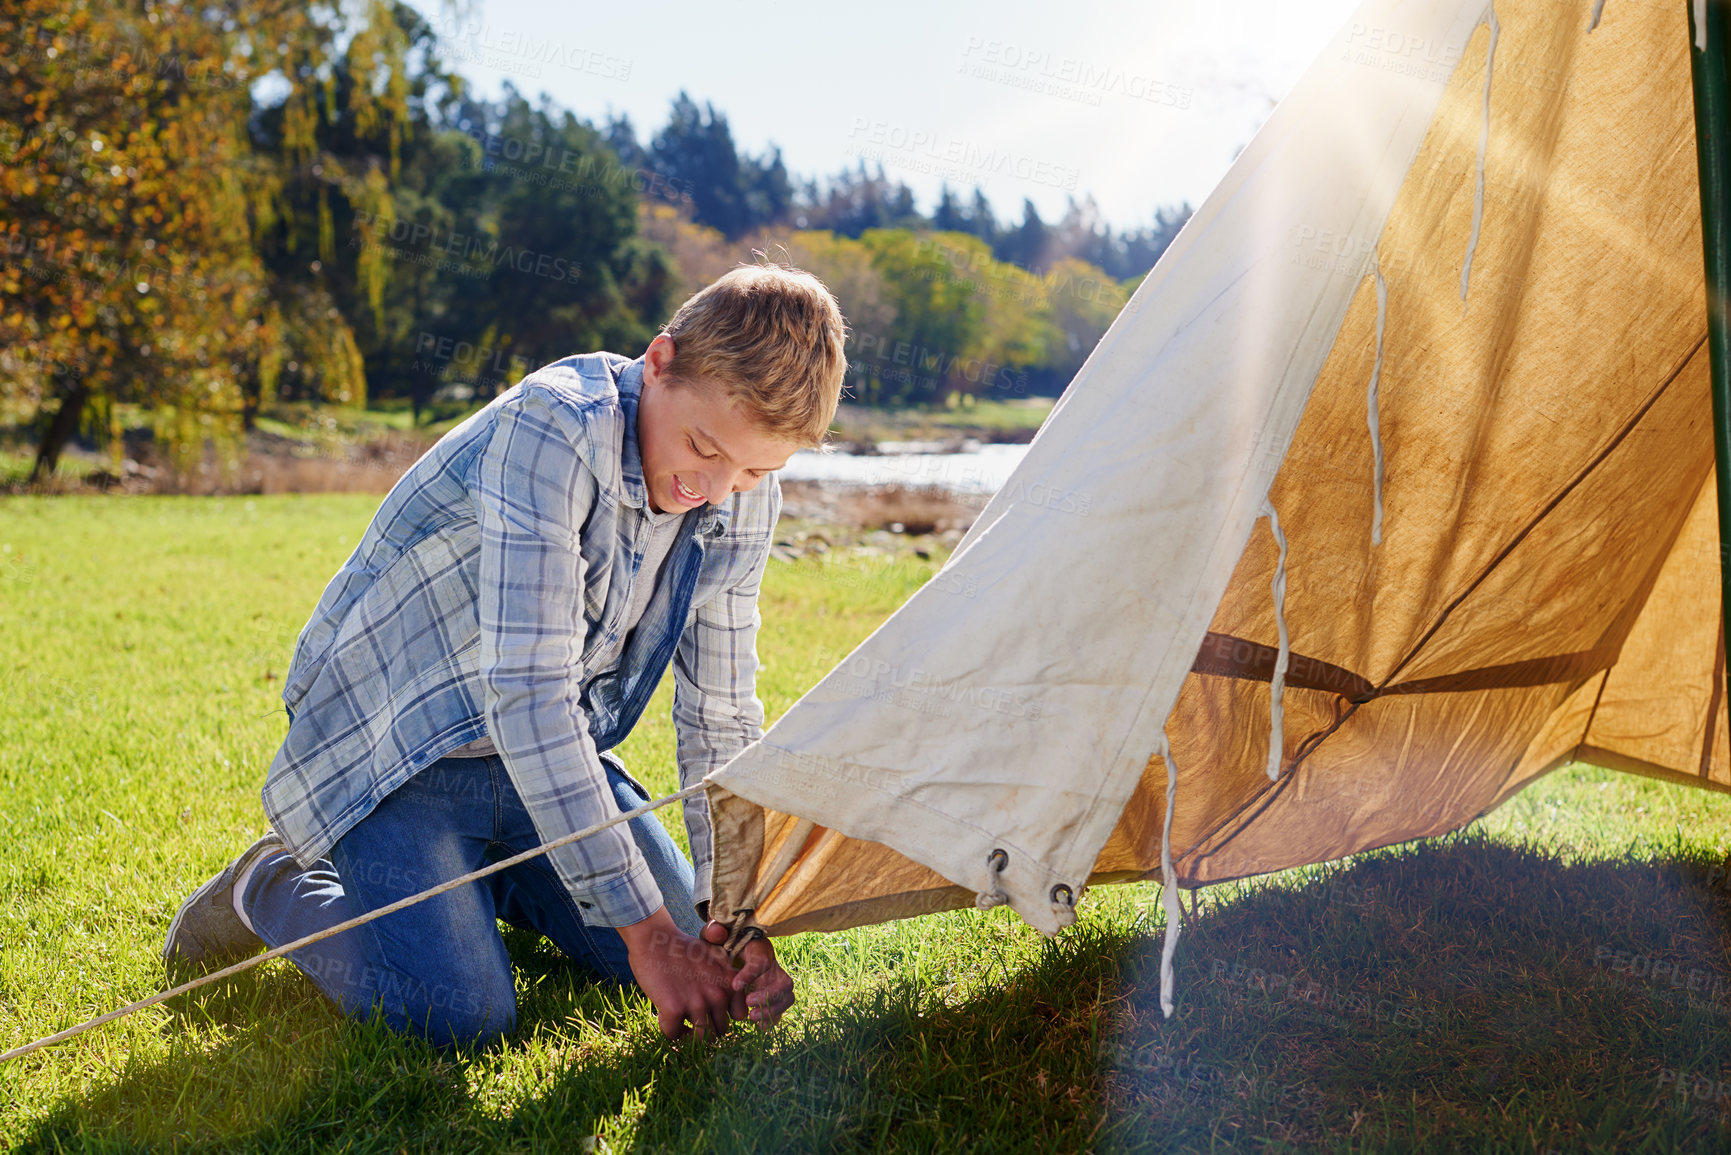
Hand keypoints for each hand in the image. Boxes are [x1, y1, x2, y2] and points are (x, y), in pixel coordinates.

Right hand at [618, 907, 738, 1039]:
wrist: (655, 940)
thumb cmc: (684, 950)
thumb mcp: (716, 958)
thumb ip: (728, 979)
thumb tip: (735, 1009)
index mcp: (731, 982)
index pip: (740, 1016)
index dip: (726, 1014)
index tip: (712, 1009)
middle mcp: (718, 994)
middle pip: (720, 1031)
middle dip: (707, 1026)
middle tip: (691, 1014)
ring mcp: (697, 1003)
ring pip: (701, 1039)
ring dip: (689, 1033)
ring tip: (680, 1018)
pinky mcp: (674, 1009)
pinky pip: (674, 1034)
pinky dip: (668, 1028)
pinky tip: (664, 1013)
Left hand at [701, 920, 795, 1026]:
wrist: (733, 950)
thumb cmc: (725, 943)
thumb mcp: (717, 935)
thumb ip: (714, 931)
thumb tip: (715, 932)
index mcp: (760, 949)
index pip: (762, 961)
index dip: (751, 975)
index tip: (735, 986)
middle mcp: (774, 966)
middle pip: (785, 982)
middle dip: (769, 997)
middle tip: (748, 1003)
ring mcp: (776, 983)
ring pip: (788, 998)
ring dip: (772, 1011)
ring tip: (752, 1017)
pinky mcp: (774, 996)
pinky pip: (781, 1010)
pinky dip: (771, 1019)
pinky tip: (756, 1023)